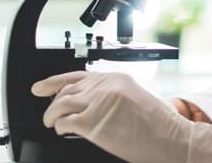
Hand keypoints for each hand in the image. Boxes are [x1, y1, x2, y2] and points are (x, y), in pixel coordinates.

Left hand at [31, 71, 211, 162]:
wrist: (169, 137)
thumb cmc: (157, 124)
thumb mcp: (134, 97)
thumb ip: (111, 94)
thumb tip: (88, 101)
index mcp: (116, 78)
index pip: (78, 75)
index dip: (55, 81)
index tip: (41, 86)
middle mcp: (106, 86)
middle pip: (67, 90)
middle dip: (54, 102)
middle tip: (50, 113)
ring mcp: (99, 102)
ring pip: (61, 104)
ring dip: (52, 115)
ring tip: (52, 123)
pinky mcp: (93, 122)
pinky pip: (65, 122)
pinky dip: (60, 127)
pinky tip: (62, 130)